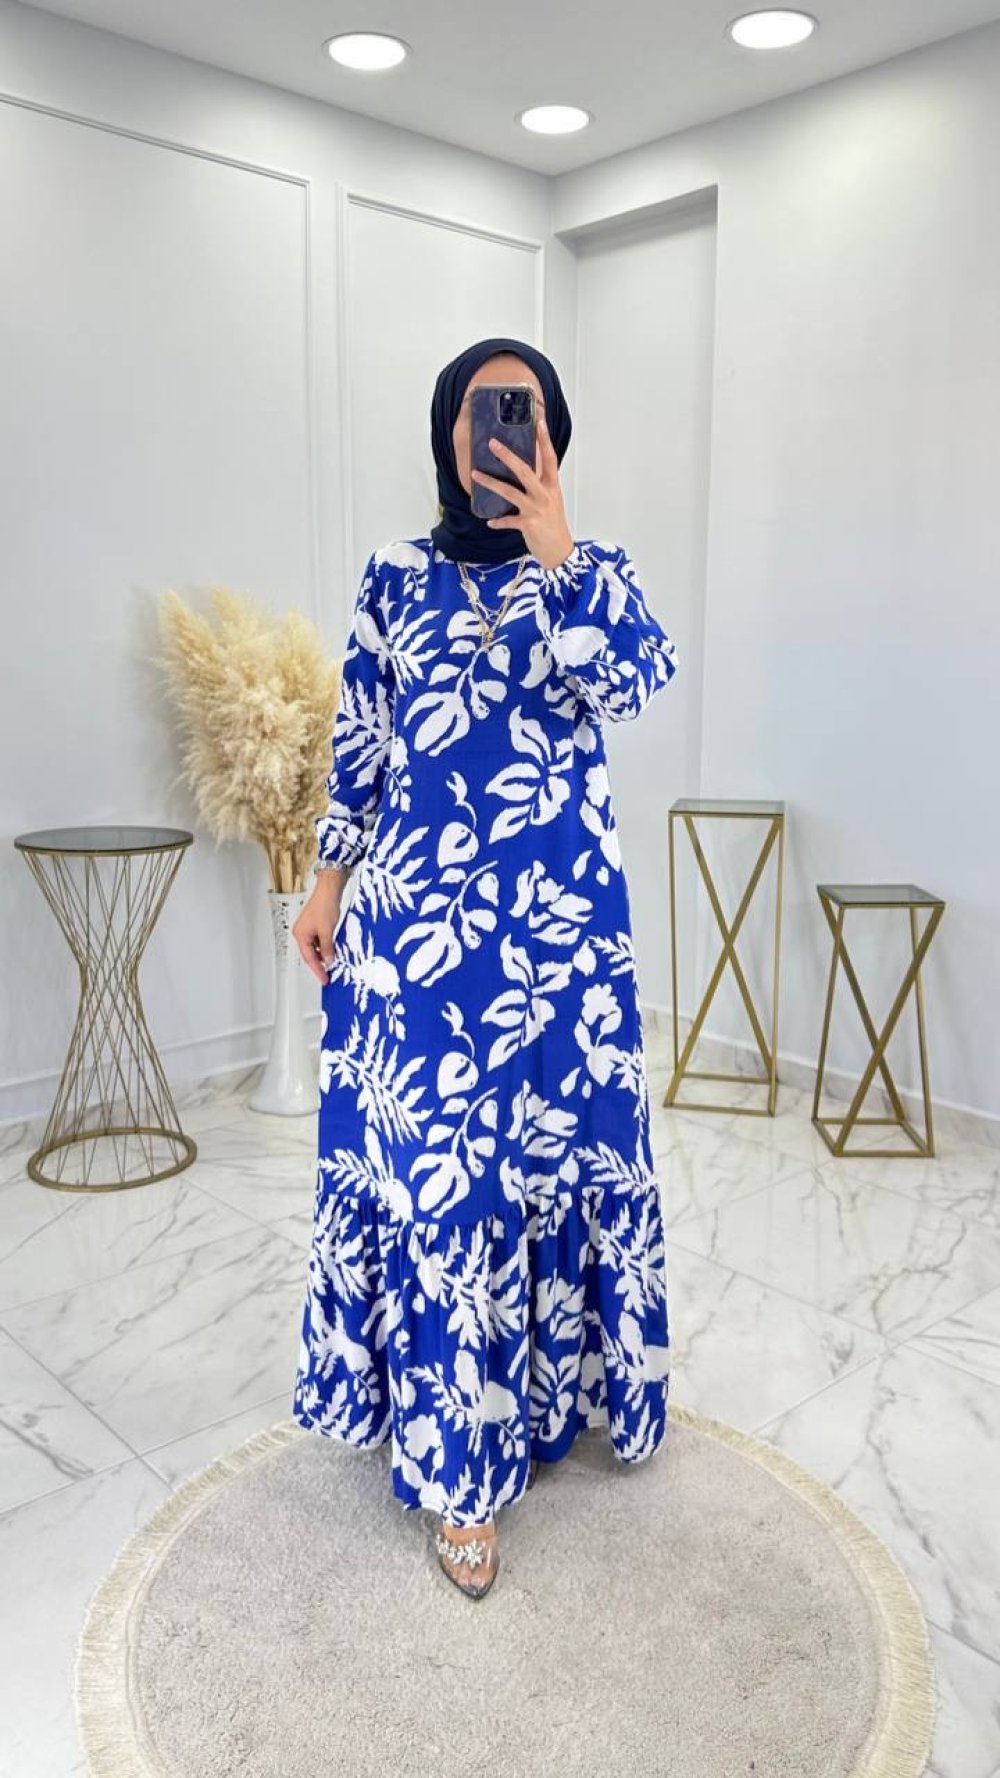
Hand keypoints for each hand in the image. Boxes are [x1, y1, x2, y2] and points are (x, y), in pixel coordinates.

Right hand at [292, 874, 344, 983]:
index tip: (323, 979)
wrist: (329, 890)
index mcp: (301, 935)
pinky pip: (318, 941)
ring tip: (332, 963)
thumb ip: (327, 948)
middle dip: (319, 964)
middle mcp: (301, 932)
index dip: (317, 970)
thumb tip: (329, 960)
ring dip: (323, 955)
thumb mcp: (327, 931)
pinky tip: (332, 950)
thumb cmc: (325, 906)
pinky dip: (325, 947)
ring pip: (314, 948)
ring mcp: (307, 928)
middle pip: (309, 954)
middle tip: (327, 975)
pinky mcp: (314, 925)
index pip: (309, 958)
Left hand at [470, 412, 574, 570]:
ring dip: (491, 483)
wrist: (560, 551)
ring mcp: (536, 509)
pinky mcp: (528, 525)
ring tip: (475, 475)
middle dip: (507, 456)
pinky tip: (490, 521)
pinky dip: (498, 521)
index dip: (545, 440)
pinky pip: (507, 520)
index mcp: (552, 486)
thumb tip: (521, 471)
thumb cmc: (554, 525)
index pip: (549, 458)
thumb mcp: (551, 500)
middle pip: (525, 470)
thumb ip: (539, 485)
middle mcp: (544, 495)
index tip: (539, 422)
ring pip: (510, 492)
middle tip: (493, 443)